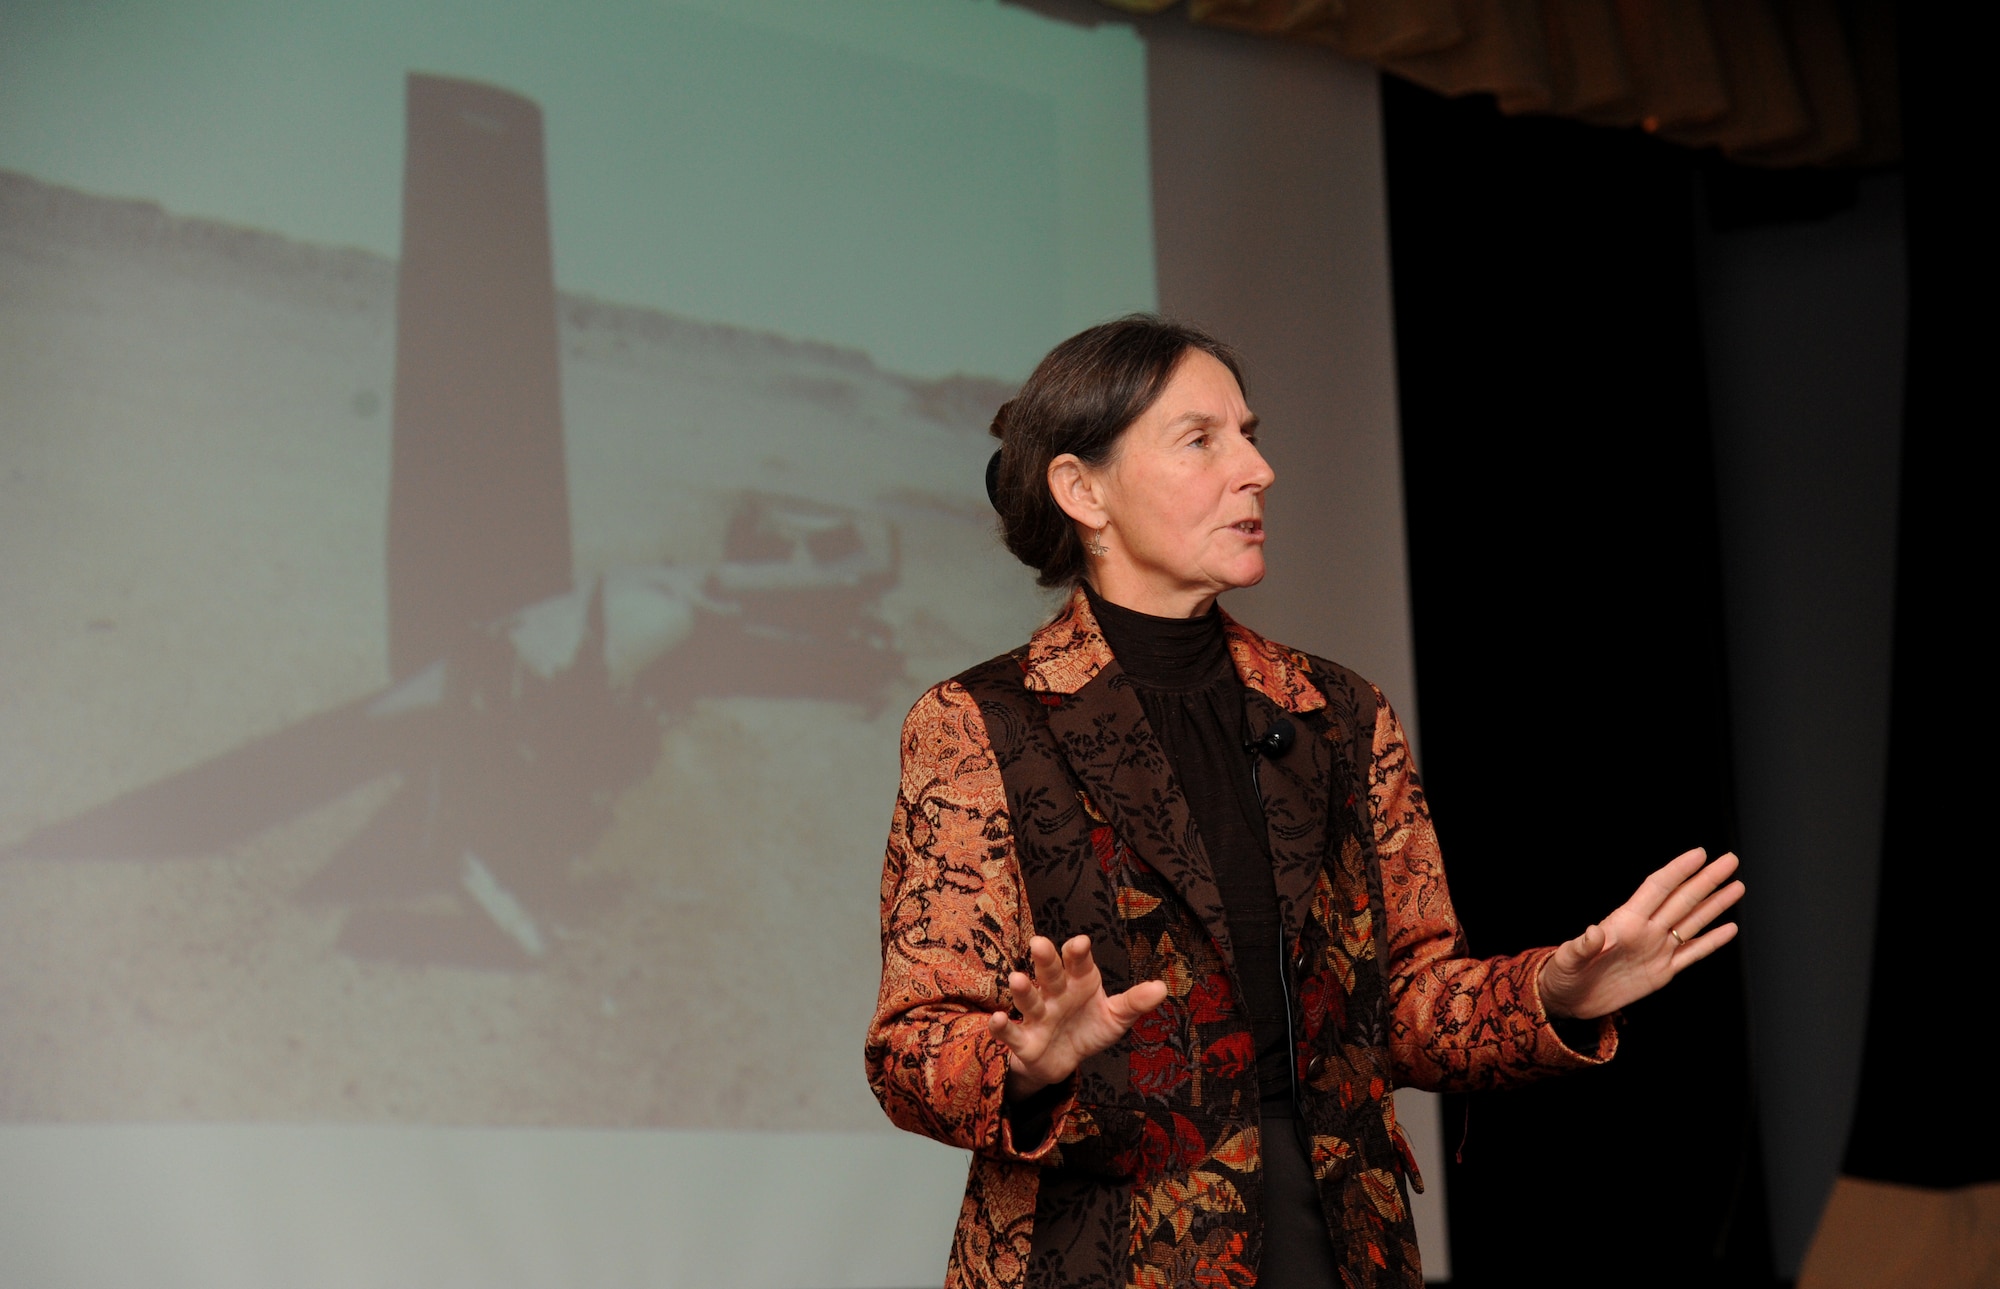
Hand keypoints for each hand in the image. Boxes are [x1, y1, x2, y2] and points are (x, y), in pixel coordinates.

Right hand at [989, 935, 1168, 1098]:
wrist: (1064, 1060)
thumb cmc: (1089, 1028)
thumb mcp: (1115, 1017)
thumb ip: (1135, 1002)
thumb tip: (1163, 988)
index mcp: (1078, 981)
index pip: (1078, 963)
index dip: (1078, 953)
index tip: (1080, 944)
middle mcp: (1055, 993)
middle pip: (1049, 973)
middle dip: (1045, 959)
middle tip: (1039, 943)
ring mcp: (1038, 1015)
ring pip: (1029, 999)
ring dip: (1022, 990)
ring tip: (1017, 979)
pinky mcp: (1024, 1041)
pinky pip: (1012, 1033)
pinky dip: (1002, 1028)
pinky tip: (997, 1019)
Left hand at [1538, 848, 1744, 1020]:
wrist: (1568, 1000)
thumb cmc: (1563, 975)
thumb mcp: (1567, 960)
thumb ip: (1582, 946)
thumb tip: (1593, 932)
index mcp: (1624, 922)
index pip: (1657, 889)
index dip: (1678, 871)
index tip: (1700, 854)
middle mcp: (1645, 931)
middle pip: (1682, 900)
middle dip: (1707, 880)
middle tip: (1731, 860)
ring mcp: (1656, 950)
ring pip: (1693, 922)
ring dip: (1715, 905)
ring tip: (1737, 886)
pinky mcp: (1662, 972)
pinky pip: (1692, 954)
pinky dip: (1711, 942)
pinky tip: (1729, 928)